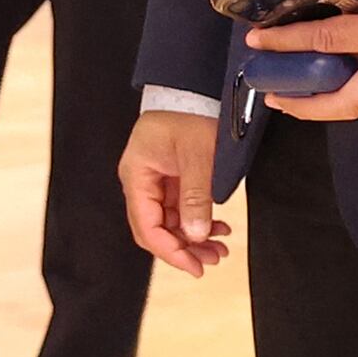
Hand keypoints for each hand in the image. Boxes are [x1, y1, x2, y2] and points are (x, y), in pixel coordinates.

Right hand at [122, 108, 229, 274]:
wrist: (194, 90)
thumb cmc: (190, 114)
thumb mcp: (197, 156)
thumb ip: (196, 196)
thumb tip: (196, 234)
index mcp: (137, 176)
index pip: (147, 226)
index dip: (170, 251)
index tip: (194, 266)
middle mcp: (140, 182)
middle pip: (156, 229)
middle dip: (183, 249)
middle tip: (212, 261)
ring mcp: (154, 182)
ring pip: (169, 223)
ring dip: (193, 238)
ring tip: (220, 249)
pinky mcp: (170, 179)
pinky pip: (179, 210)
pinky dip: (197, 222)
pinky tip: (218, 228)